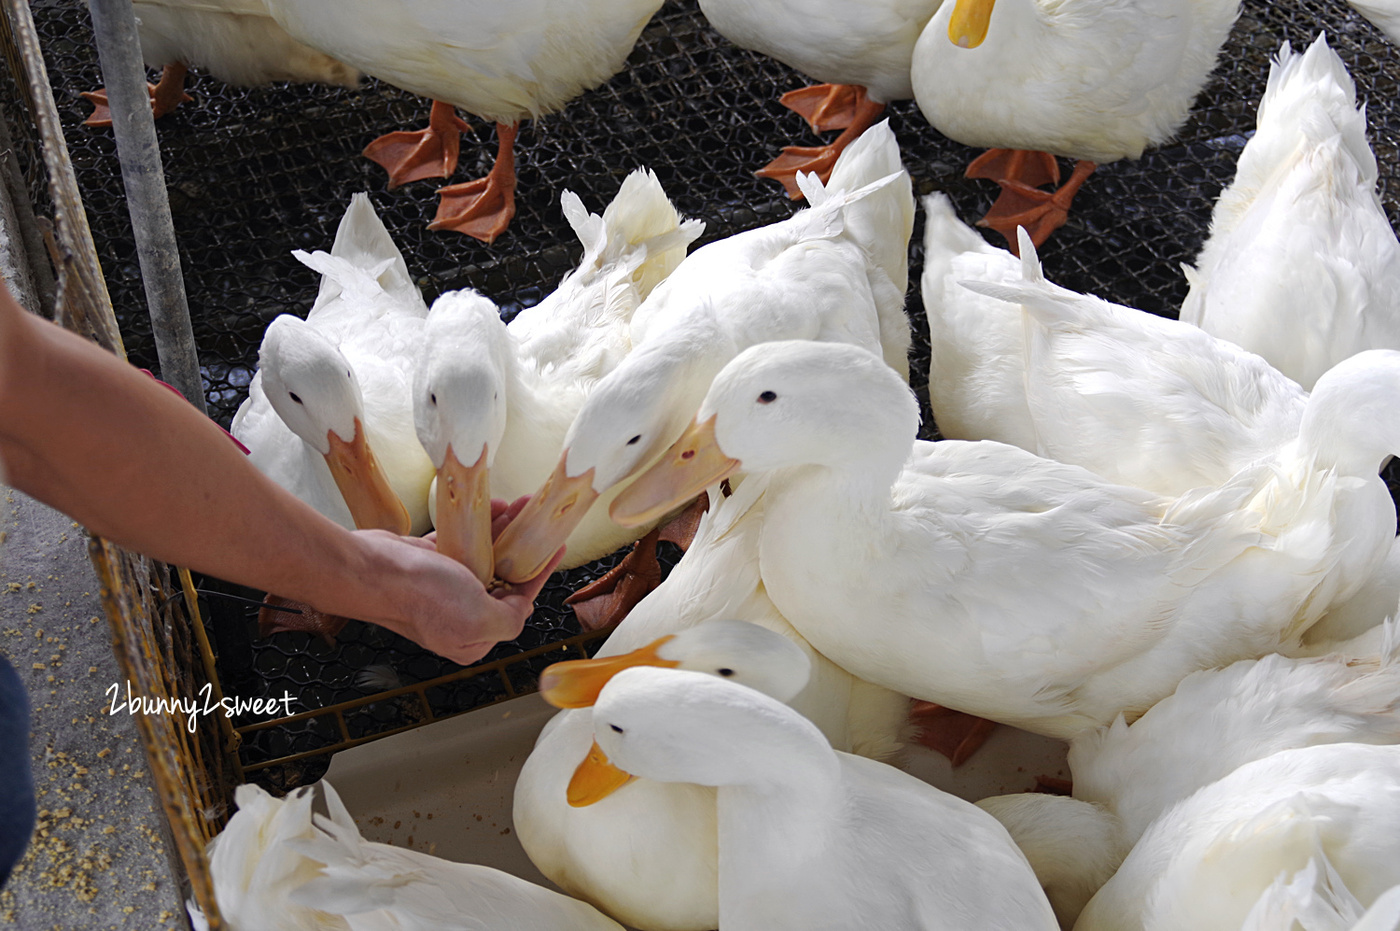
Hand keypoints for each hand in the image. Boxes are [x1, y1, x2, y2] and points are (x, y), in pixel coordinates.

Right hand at [347, 497, 564, 664]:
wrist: (369, 570)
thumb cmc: (420, 596)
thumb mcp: (479, 617)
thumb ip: (509, 619)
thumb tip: (523, 608)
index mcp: (473, 637)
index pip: (518, 603)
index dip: (538, 573)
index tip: (555, 549)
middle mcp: (459, 615)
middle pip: (501, 577)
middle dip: (521, 547)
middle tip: (537, 521)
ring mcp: (442, 589)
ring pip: (483, 556)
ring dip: (502, 531)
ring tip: (519, 506)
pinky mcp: (427, 564)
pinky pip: (460, 542)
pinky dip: (476, 525)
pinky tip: (491, 508)